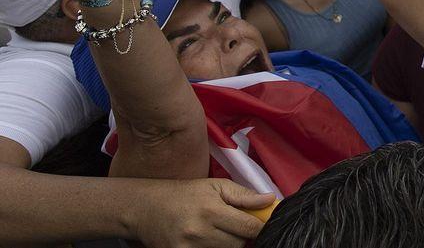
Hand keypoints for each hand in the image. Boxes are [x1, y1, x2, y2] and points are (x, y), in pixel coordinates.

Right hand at [129, 177, 272, 247]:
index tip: (261, 222)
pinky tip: (208, 240)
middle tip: (234, 224)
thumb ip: (244, 195)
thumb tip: (270, 200)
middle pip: (238, 244)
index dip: (260, 226)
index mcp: (212, 211)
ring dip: (228, 244)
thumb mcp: (216, 186)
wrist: (147, 208)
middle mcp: (199, 232)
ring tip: (218, 230)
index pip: (249, 227)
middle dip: (242, 235)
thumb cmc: (185, 194)